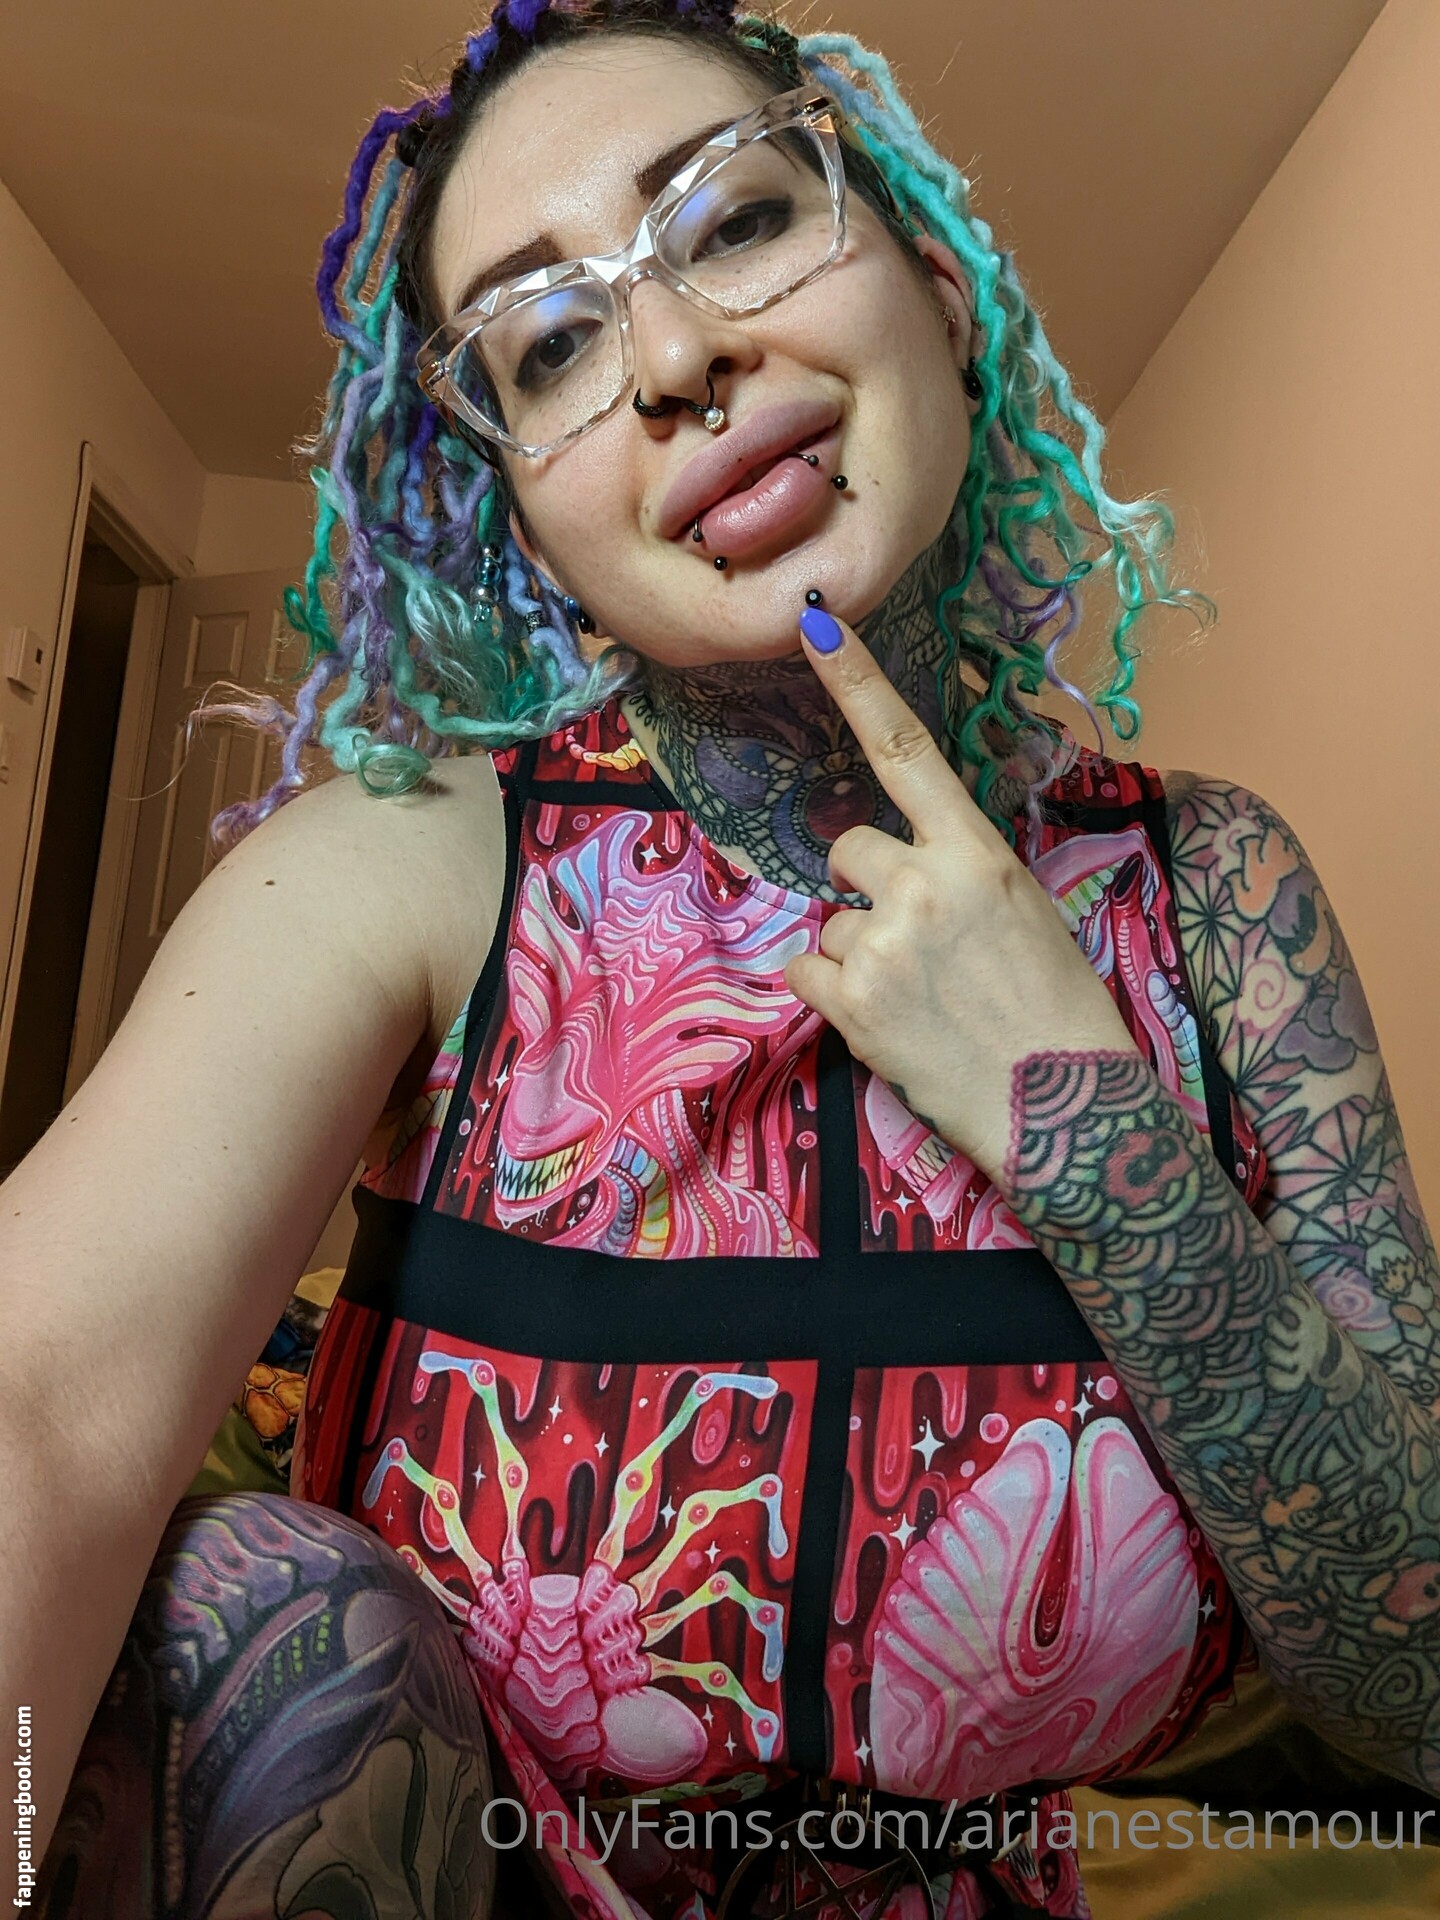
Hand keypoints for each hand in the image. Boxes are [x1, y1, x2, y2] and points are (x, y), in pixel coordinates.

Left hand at [783, 607, 1139, 1183]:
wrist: (1064, 1108)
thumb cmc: (1056, 1009)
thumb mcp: (1025, 911)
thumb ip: (960, 872)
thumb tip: (907, 861)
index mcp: (978, 852)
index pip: (906, 750)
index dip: (857, 683)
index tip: (814, 624)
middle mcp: (924, 884)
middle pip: (846, 847)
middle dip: (864, 885)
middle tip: (914, 942)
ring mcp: (882, 941)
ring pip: (826, 919)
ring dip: (854, 953)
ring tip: (916, 998)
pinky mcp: (850, 1001)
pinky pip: (805, 971)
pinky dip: (834, 997)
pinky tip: (887, 1020)